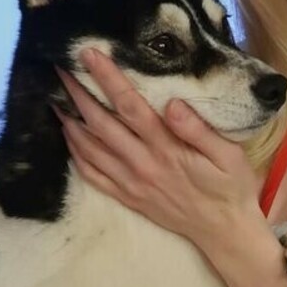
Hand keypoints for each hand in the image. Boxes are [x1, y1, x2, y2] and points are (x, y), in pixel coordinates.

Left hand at [54, 48, 263, 250]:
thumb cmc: (230, 188)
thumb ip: (199, 129)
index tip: (90, 54)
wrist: (224, 232)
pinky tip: (70, 137)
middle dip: (78, 94)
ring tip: (56, 98)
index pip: (130, 106)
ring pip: (89, 149)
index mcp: (167, 149)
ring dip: (70, 122)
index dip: (108, 79)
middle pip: (100, 124)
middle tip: (60, 69)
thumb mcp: (229, 156)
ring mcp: (131, 183)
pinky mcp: (128, 197)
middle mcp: (142, 165)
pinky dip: (76, 154)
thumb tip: (172, 103)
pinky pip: (93, 176)